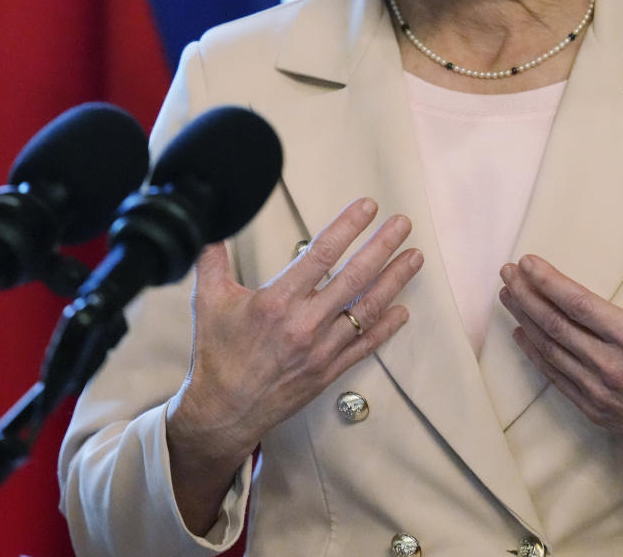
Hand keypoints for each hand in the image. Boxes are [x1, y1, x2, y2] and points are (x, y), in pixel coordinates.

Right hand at [167, 197, 420, 533]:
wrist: (221, 415)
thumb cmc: (216, 355)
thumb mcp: (207, 301)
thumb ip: (211, 258)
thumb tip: (213, 221)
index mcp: (277, 301)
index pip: (321, 254)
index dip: (347, 227)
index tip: (368, 206)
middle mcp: (305, 324)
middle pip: (355, 277)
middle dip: (383, 246)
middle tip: (403, 223)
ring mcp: (321, 350)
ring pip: (367, 310)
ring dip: (394, 281)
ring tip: (415, 257)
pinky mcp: (329, 372)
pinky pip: (364, 346)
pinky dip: (386, 328)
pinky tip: (403, 310)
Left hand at [499, 238, 622, 493]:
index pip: (578, 303)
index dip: (548, 281)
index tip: (527, 262)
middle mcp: (609, 364)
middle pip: (555, 323)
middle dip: (526, 295)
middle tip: (505, 271)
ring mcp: (597, 389)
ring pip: (550, 349)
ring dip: (524, 320)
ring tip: (507, 295)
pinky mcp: (592, 409)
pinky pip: (555, 377)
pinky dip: (535, 354)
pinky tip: (522, 335)